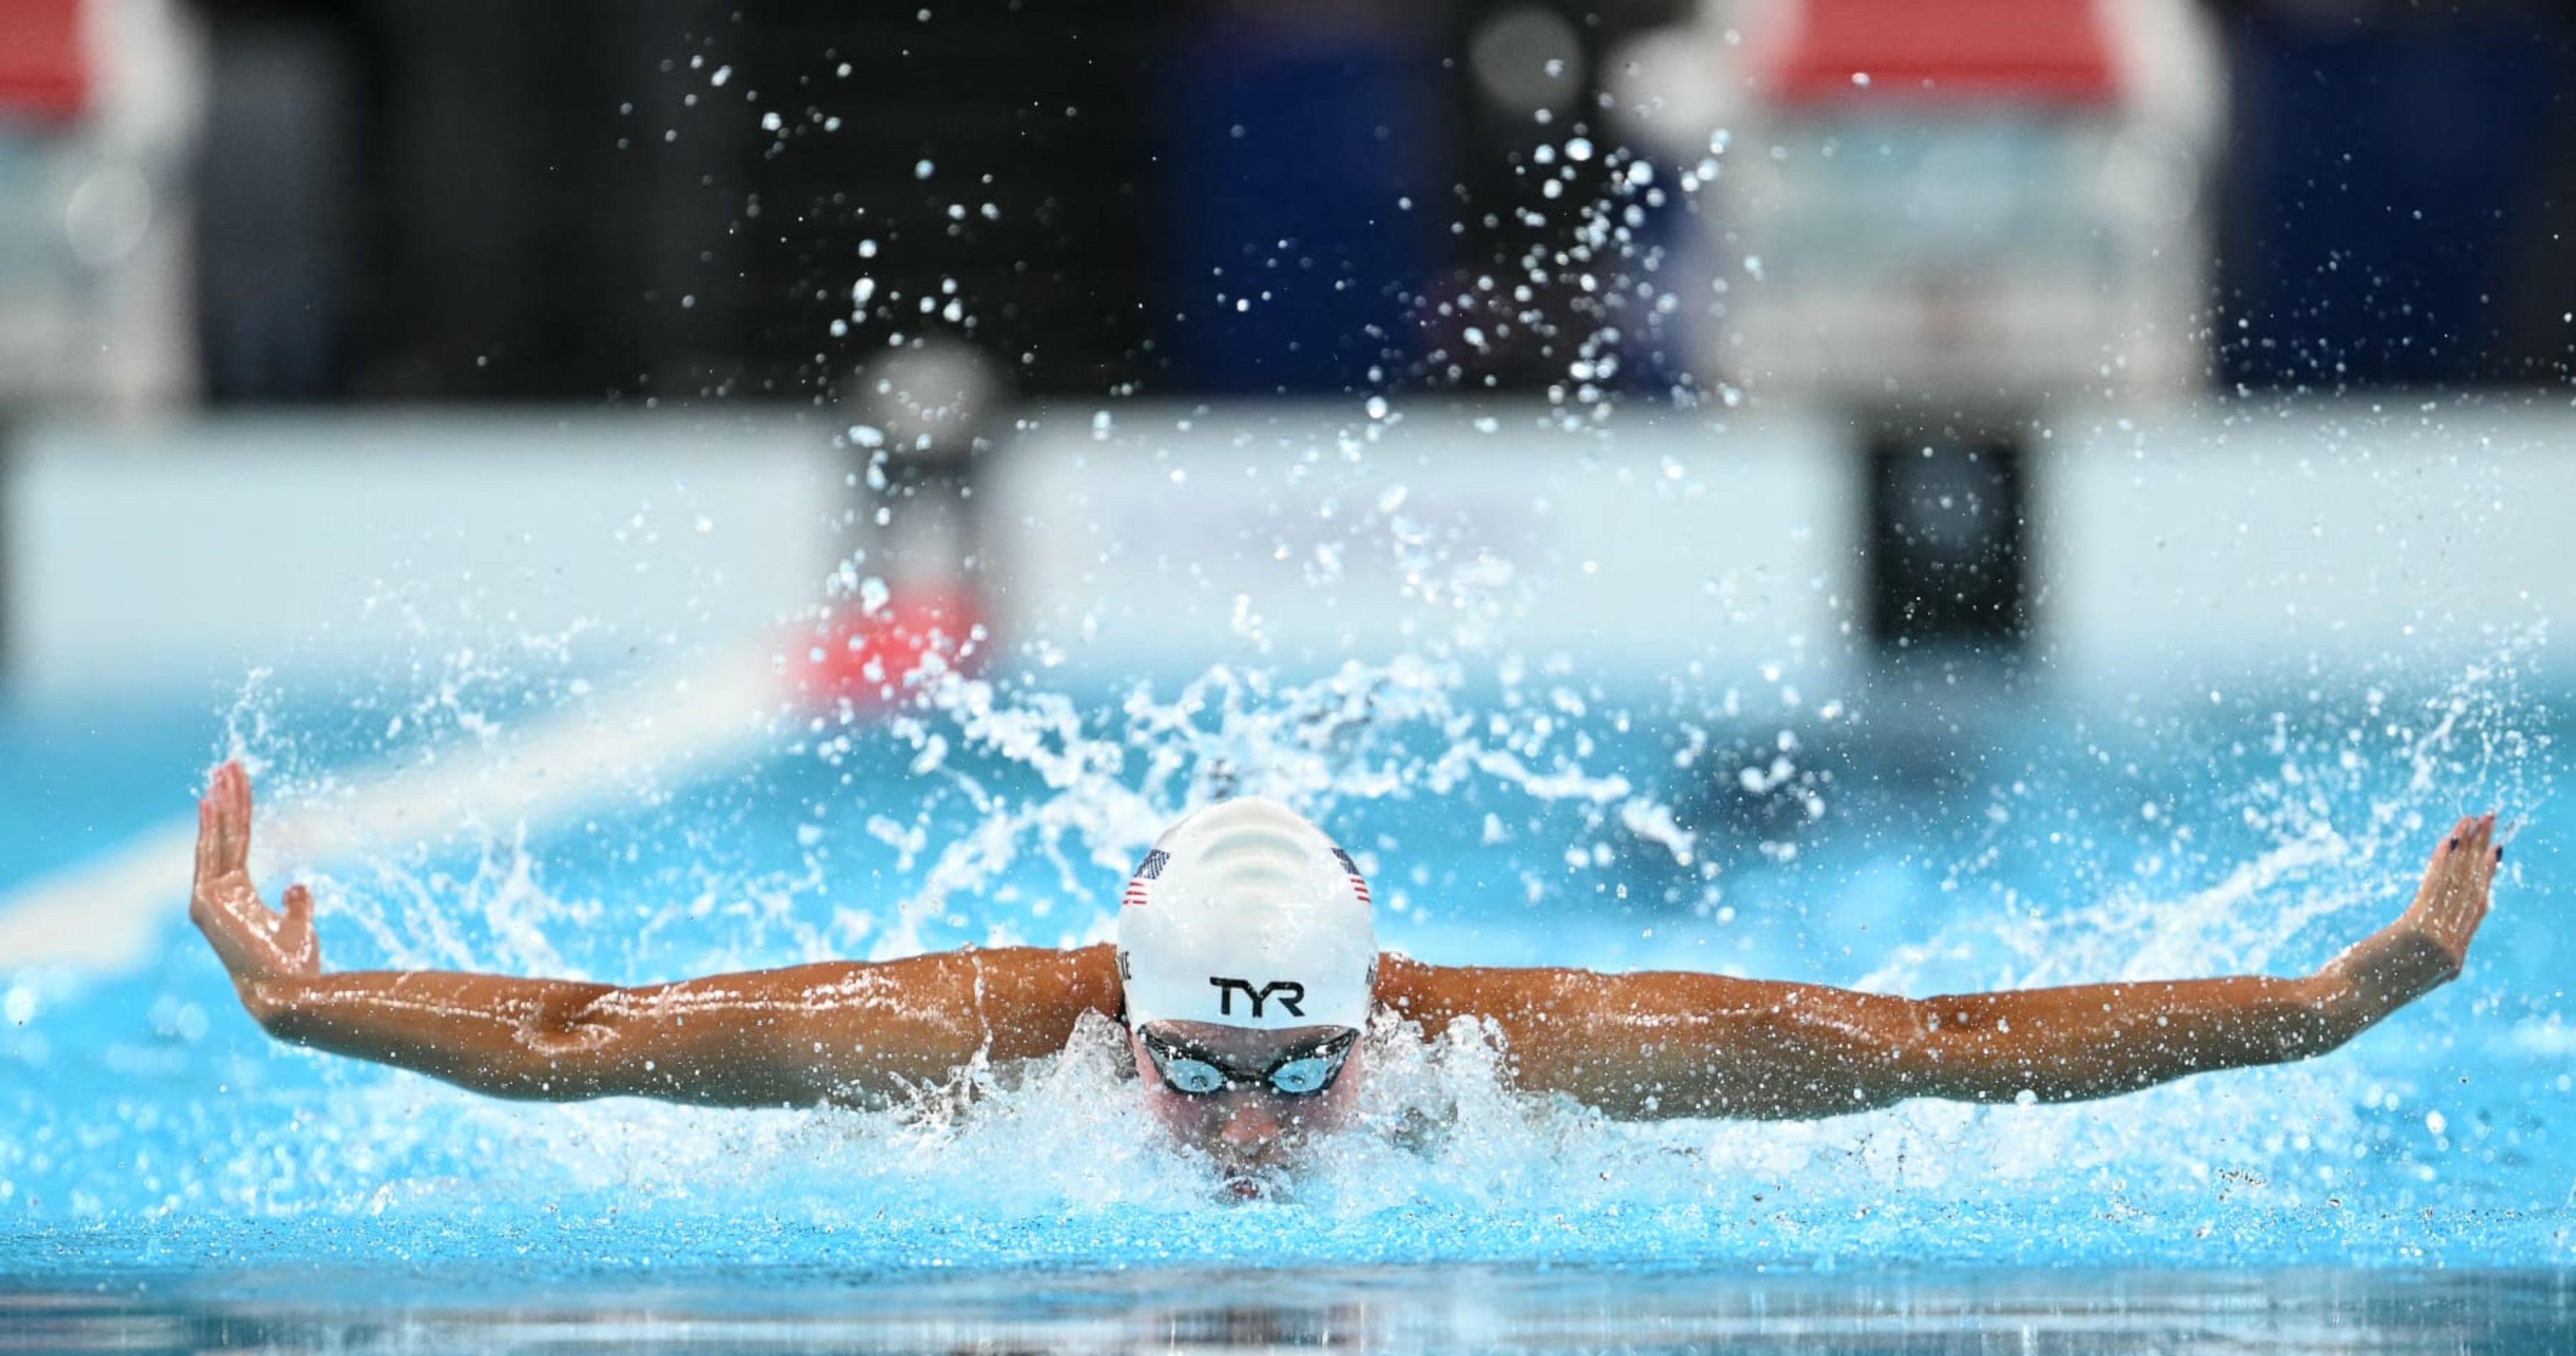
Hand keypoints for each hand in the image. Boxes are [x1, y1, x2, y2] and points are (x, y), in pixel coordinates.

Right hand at [190, 760, 319, 989]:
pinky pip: (214, 854)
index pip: (235, 847)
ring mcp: (208, 898)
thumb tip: (298, 883)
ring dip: (222, 803)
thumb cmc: (292, 966)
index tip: (234, 787)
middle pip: (223, 837)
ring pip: (218, 839)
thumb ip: (296, 903)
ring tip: (223, 770)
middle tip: (227, 765)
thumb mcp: (298, 926)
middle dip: (227, 799)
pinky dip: (212, 826)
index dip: (236, 816)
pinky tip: (212, 799)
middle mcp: (216, 895)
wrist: (285, 992)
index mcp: (235, 899)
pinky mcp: (207, 901)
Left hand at [2323, 812, 2497, 1018]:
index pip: (2475, 912)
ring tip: (2476, 817)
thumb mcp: (2390, 970)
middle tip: (2491, 820)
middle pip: (2474, 892)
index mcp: (2449, 965)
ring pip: (2459, 884)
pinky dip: (2443, 860)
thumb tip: (2403, 937)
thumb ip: (2407, 951)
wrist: (2338, 1007)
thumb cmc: (2351, 993)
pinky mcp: (2421, 932)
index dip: (2484, 878)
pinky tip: (2449, 837)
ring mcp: (2440, 944)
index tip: (2490, 852)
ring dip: (2467, 846)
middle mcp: (2452, 954)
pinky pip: (2436, 887)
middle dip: (2483, 852)